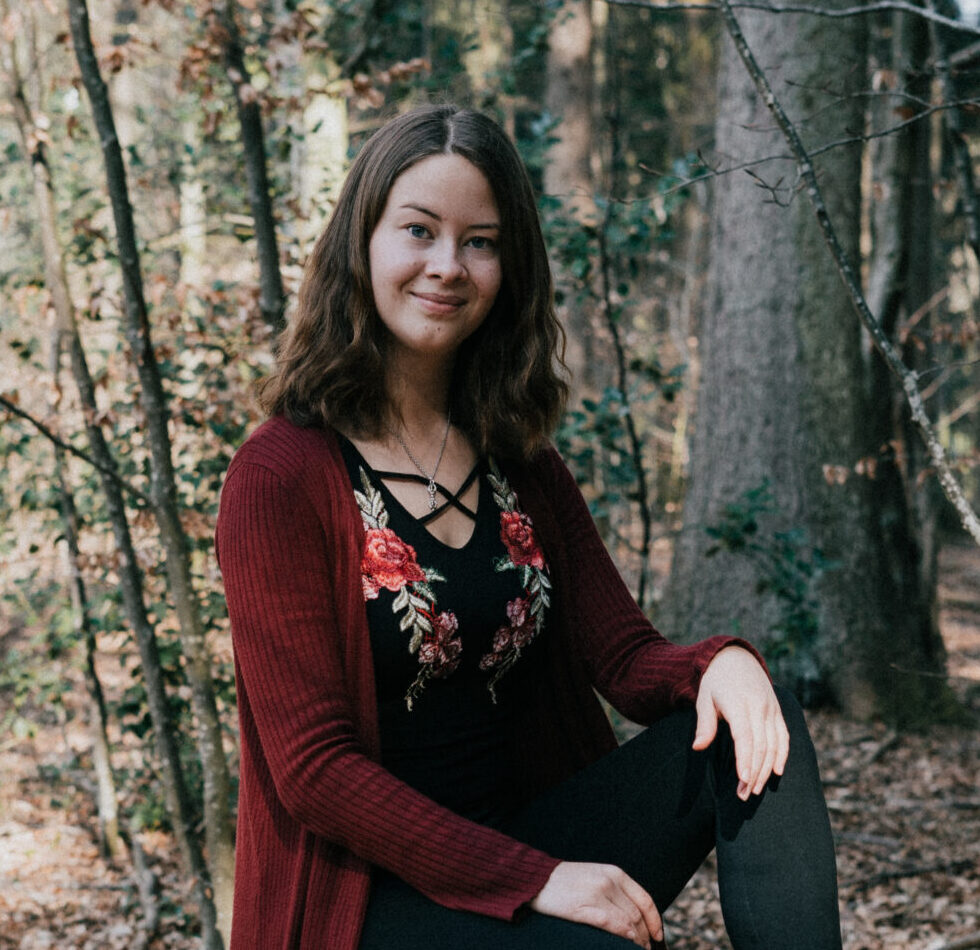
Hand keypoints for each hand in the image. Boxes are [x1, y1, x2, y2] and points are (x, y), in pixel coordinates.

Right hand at [530, 861, 662, 947]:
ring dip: (636, 940)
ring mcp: (597, 893)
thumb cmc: (568, 882)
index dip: (655, 921)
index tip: (658, 936)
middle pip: (637, 914)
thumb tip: (637, 917)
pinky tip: (626, 942)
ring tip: (636, 949)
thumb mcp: (597, 877)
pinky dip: (623, 935)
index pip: (645, 899)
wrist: (538, 879)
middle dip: (645, 936)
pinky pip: (612, 924)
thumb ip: (617, 892)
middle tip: (645, 948)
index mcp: (615, 873)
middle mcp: (609, 881)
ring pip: (628, 922)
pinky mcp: (584, 906)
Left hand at [693, 646, 789, 800]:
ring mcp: (771, 709)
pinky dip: (782, 754)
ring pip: (773, 745)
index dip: (745, 760)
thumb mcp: (704, 697)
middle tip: (744, 795)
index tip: (743, 781)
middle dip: (754, 772)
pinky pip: (783, 736)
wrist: (736, 657)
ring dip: (766, 769)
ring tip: (755, 789)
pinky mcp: (777, 711)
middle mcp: (758, 707)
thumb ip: (704, 723)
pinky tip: (777, 772)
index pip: (744, 737)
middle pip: (760, 746)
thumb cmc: (715, 681)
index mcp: (738, 704)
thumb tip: (697, 747)